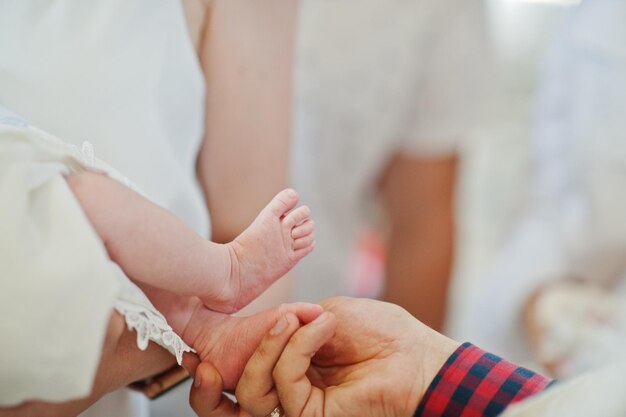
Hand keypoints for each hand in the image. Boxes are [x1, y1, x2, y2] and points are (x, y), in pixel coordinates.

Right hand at [189, 297, 459, 416]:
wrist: (417, 355)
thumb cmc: (381, 333)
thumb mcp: (324, 315)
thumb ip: (286, 323)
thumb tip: (261, 328)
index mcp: (289, 364)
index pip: (241, 370)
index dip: (215, 362)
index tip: (195, 346)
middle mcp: (289, 389)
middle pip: (234, 400)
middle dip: (211, 384)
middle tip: (206, 359)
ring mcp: (300, 406)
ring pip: (253, 394)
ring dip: (265, 348)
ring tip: (290, 319)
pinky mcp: (312, 416)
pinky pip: (283, 384)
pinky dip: (295, 348)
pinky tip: (319, 326)